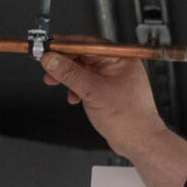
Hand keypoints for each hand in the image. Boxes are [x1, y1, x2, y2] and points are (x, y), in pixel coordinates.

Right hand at [40, 36, 168, 158]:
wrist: (141, 142)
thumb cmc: (130, 119)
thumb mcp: (92, 91)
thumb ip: (69, 73)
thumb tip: (51, 59)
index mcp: (121, 59)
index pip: (86, 43)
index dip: (63, 45)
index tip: (45, 49)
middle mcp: (119, 66)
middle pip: (83, 56)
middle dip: (63, 62)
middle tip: (46, 67)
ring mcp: (115, 79)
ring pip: (84, 70)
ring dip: (68, 76)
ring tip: (55, 82)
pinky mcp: (110, 92)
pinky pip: (88, 83)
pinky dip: (77, 87)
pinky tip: (73, 96)